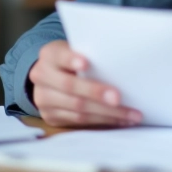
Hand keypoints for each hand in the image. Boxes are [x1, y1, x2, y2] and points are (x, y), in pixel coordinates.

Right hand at [28, 40, 142, 127]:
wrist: (49, 77)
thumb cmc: (73, 60)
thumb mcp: (76, 50)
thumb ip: (90, 55)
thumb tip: (121, 66)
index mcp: (50, 55)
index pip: (60, 56)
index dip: (72, 60)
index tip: (86, 63)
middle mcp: (42, 76)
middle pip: (70, 86)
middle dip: (96, 93)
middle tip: (118, 98)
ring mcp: (44, 99)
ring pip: (77, 108)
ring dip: (107, 113)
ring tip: (130, 114)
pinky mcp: (51, 116)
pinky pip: (79, 120)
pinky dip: (103, 121)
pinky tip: (120, 120)